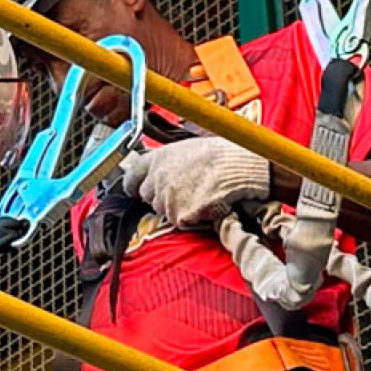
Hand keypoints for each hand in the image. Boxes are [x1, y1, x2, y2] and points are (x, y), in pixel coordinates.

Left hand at [120, 136, 270, 225]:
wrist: (239, 167)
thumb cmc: (219, 155)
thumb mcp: (187, 149)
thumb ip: (167, 162)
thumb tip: (159, 172)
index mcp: (157, 158)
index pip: (131, 176)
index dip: (133, 185)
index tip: (135, 189)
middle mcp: (157, 178)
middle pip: (148, 197)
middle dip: (161, 197)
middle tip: (183, 191)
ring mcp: (167, 198)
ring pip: (164, 212)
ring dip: (177, 208)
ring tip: (199, 195)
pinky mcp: (180, 215)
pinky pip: (181, 222)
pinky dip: (192, 218)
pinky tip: (206, 204)